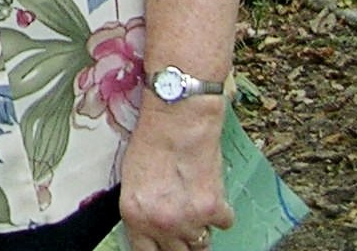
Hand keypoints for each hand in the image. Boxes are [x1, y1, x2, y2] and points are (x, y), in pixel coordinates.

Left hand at [118, 100, 233, 250]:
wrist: (177, 119)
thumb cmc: (151, 142)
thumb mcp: (132, 181)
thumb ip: (143, 212)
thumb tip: (155, 230)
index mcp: (134, 216)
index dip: (158, 249)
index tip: (165, 246)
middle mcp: (161, 224)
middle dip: (180, 242)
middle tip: (184, 225)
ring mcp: (189, 220)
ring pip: (202, 244)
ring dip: (200, 228)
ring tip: (195, 204)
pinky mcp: (214, 210)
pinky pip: (224, 224)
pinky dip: (221, 212)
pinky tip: (211, 191)